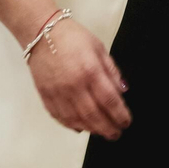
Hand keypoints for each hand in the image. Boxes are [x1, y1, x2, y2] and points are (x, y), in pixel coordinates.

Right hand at [26, 17, 131, 138]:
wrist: (42, 33)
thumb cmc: (73, 38)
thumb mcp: (99, 48)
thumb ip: (111, 71)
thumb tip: (122, 91)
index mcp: (90, 71)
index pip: (109, 100)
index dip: (120, 115)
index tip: (126, 122)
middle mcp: (74, 85)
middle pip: (93, 115)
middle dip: (108, 128)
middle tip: (116, 134)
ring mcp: (58, 93)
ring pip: (76, 120)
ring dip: (91, 129)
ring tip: (102, 132)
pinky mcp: (45, 96)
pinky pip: (59, 117)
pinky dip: (71, 125)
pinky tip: (81, 127)